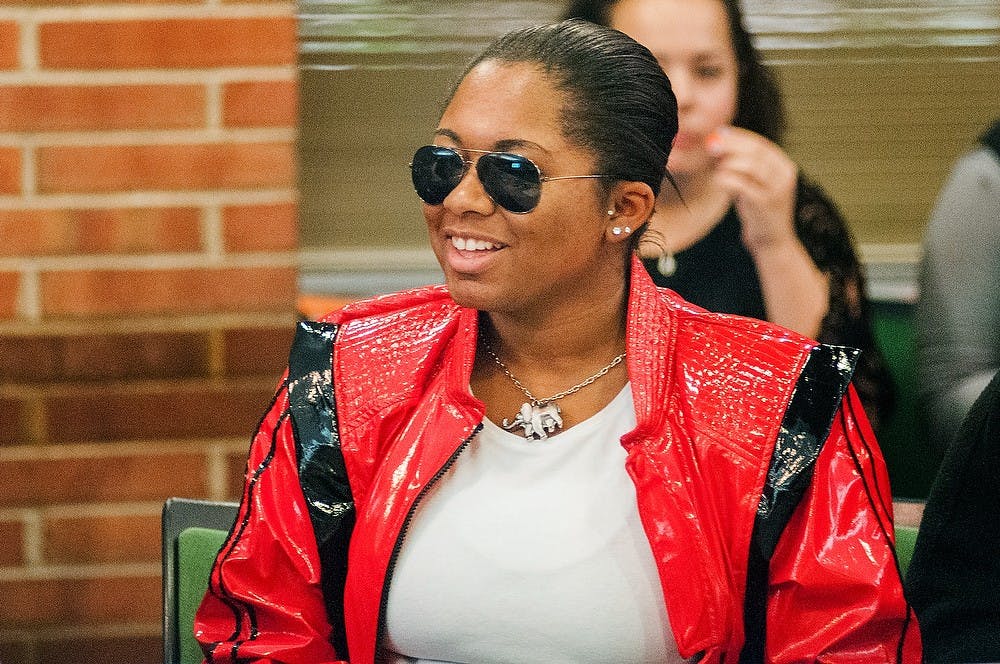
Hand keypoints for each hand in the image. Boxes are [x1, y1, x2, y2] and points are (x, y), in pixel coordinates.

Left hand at [706, 126, 798, 253]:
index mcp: (784, 166)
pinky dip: (727, 179)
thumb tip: (719, 140)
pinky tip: (718, 180)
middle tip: (711, 144)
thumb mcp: (756, 182)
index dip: (739, 137)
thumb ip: (744, 164)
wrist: (772, 241)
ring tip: (717, 168)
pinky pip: (743, 185)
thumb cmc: (759, 209)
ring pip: (751, 166)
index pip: (761, 144)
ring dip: (729, 163)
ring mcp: (777, 190)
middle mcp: (785, 176)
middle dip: (732, 145)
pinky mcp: (765, 204)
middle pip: (757, 152)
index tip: (719, 133)